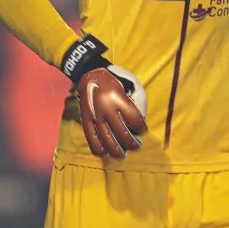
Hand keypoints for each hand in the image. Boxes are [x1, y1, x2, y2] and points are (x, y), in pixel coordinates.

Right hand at [61, 35, 147, 157]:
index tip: (143, 131)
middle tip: (137, 146)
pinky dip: (99, 149)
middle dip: (133, 143)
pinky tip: (106, 152)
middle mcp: (106, 109)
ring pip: (107, 140)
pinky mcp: (85, 120)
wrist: (90, 74)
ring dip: (118, 150)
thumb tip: (141, 118)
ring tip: (124, 153)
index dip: (141, 128)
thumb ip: (137, 99)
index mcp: (119, 99)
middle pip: (123, 134)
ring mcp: (95, 116)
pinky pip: (91, 139)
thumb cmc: (114, 79)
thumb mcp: (130, 83)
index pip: (135, 120)